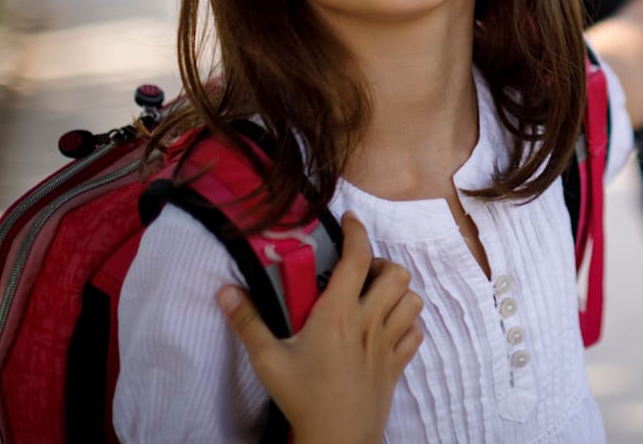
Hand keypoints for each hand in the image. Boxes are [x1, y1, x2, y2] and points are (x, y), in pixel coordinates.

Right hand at [218, 213, 422, 443]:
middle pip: (396, 273)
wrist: (336, 438)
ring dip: (398, 292)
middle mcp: (369, 322)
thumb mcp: (268, 360)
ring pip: (412, 299)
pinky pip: (416, 332)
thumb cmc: (302, 398)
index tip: (350, 221)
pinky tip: (389, 329)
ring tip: (375, 298)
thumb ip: (248, 322)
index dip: (357, 232)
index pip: (357, 258)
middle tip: (360, 274)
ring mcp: (388, 343)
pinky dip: (408, 323)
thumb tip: (226, 290)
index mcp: (338, 314)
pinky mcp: (398, 364)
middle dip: (381, 265)